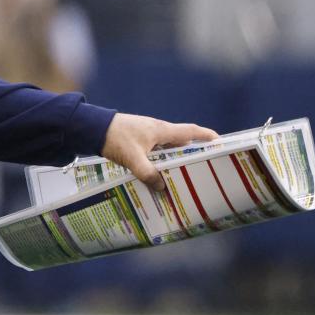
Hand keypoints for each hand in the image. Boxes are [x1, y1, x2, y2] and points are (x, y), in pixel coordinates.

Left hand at [101, 113, 218, 191]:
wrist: (93, 128)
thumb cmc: (115, 138)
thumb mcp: (133, 159)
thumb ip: (148, 174)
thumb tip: (162, 187)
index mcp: (161, 130)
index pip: (191, 131)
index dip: (207, 136)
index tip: (221, 142)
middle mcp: (157, 130)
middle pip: (182, 142)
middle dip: (193, 153)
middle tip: (204, 167)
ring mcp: (147, 134)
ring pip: (168, 148)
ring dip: (175, 159)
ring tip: (183, 176)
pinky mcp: (138, 140)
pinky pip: (156, 151)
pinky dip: (161, 160)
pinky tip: (158, 173)